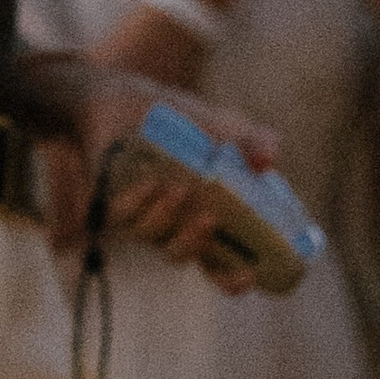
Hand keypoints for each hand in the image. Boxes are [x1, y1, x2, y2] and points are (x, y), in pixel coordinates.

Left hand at [61, 65, 284, 294]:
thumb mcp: (226, 128)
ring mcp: (140, 215)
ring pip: (152, 236)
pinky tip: (150, 182)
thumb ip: (253, 142)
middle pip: (182, 255)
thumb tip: (269, 159)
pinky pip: (123, 216)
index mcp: (203, 220)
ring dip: (167, 216)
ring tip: (178, 188)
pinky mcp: (110, 200)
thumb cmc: (183, 120)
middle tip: (209, 218)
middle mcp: (171, 224)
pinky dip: (138, 202)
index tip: (249, 275)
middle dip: (195, 242)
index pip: (218, 266)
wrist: (128, 99)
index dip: (232, 280)